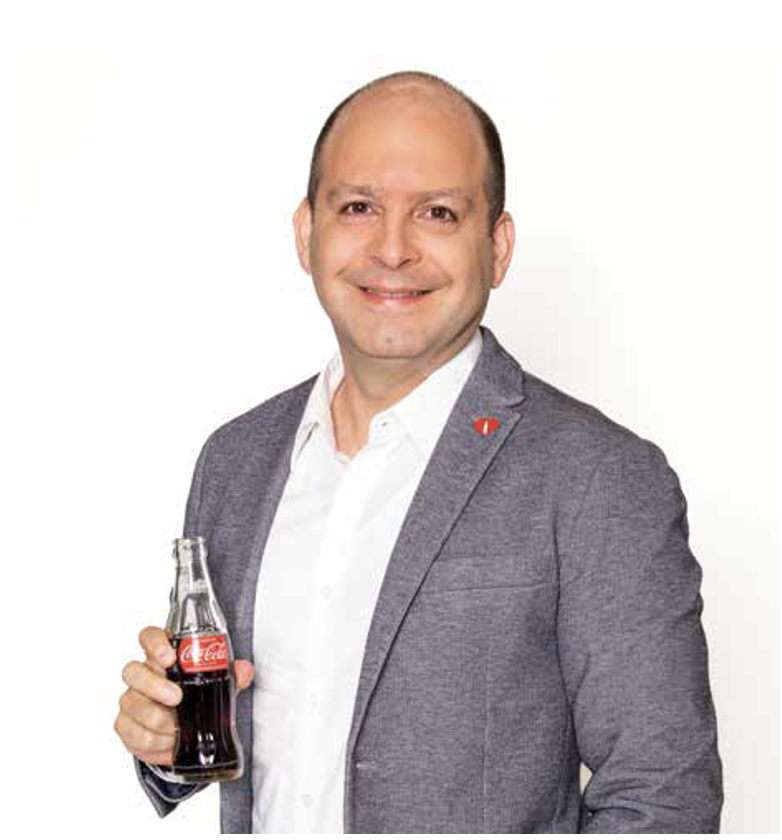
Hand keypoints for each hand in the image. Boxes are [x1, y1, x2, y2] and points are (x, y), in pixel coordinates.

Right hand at [114, 625, 254, 764]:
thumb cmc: (193, 697)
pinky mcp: (125, 725)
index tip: (169, 657)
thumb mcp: (215, 684)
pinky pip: (132, 731)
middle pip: (133, 671)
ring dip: (156, 718)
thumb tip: (244, 670)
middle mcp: (141, 675)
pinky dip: (152, 739)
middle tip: (177, 697)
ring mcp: (130, 699)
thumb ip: (230, 674)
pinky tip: (167, 741)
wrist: (177, 732)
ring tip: (176, 728)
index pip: (149, 637)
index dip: (154, 643)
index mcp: (161, 656)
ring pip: (131, 703)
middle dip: (154, 685)